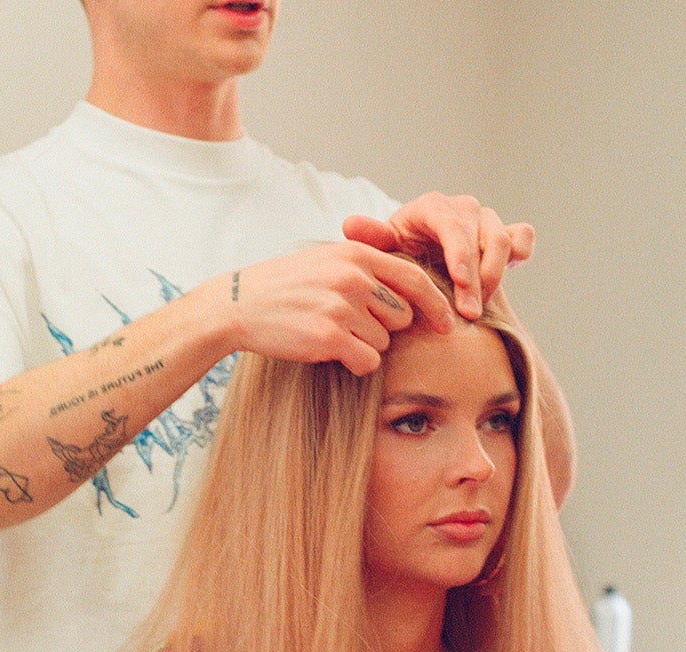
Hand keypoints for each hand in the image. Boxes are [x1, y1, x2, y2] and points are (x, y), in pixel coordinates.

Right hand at [203, 241, 450, 375]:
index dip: (436, 304)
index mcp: (356, 255)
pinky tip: (327, 349)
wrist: (238, 304)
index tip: (447, 323)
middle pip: (402, 316)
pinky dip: (353, 362)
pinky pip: (367, 360)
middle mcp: (353, 277)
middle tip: (349, 323)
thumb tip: (412, 281)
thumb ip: (367, 262)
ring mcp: (341, 306)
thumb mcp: (327, 258)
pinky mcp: (328, 336)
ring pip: (383, 341)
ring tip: (330, 331)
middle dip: (384, 327)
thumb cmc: (286, 285)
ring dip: (364, 345)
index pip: (414, 279)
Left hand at [343, 192, 534, 319]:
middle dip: (477, 277)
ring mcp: (485, 219)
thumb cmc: (399, 254)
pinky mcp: (504, 232)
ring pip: (503, 240)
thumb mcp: (383, 249)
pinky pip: (522, 236)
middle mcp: (462, 208)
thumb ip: (372, 239)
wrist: (418, 257)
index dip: (460, 254)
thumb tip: (351, 225)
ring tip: (480, 307)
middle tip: (469, 313)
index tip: (460, 283)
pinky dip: (522, 251)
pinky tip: (513, 271)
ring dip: (495, 275)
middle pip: (481, 236)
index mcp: (432, 207)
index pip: (452, 226)